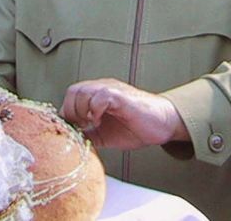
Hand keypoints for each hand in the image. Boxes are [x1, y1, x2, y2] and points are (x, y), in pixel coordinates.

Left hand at [60, 78, 189, 149]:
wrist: (163, 123)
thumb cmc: (136, 126)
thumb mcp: (104, 134)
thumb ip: (88, 134)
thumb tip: (69, 142)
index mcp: (96, 95)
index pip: (71, 96)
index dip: (68, 115)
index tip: (76, 131)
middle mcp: (102, 88)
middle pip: (73, 91)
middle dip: (73, 113)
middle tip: (83, 127)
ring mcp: (111, 90)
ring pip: (83, 91)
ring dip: (82, 111)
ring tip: (92, 124)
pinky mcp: (121, 96)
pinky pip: (100, 96)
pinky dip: (95, 110)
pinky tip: (101, 121)